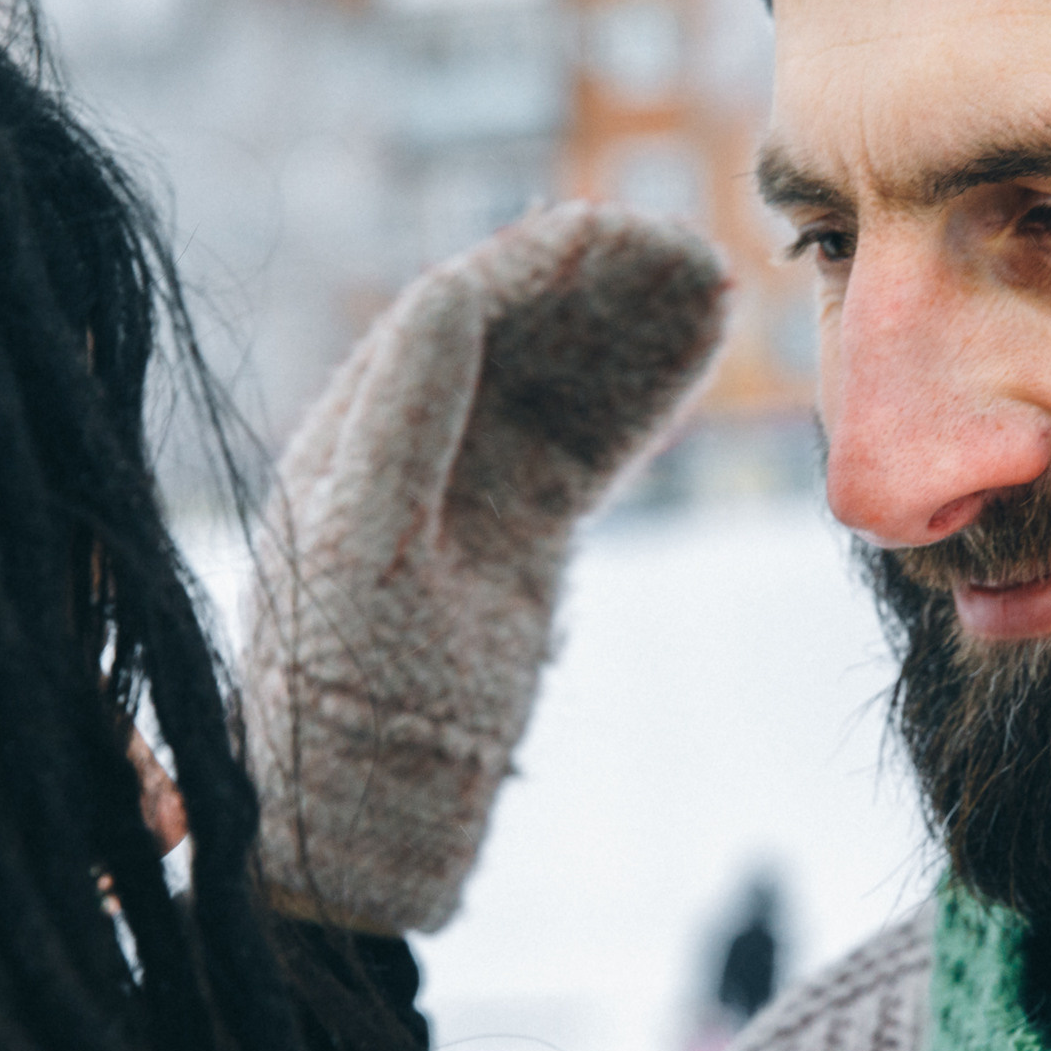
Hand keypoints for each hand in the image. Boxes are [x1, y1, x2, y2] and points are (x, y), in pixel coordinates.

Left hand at [239, 203, 725, 935]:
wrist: (366, 814)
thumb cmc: (340, 690)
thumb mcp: (364, 546)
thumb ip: (405, 420)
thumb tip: (452, 295)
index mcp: (347, 441)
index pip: (443, 322)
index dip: (525, 271)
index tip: (606, 237)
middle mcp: (404, 451)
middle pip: (510, 338)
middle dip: (592, 286)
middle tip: (678, 246)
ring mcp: (468, 493)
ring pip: (559, 388)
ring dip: (630, 332)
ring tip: (709, 280)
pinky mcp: (520, 539)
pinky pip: (587, 450)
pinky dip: (641, 404)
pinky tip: (697, 357)